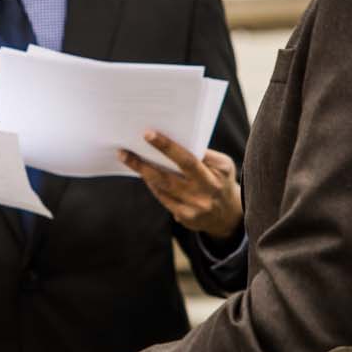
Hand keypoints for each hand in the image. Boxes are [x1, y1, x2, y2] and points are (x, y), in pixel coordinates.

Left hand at [119, 133, 241, 238]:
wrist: (228, 215)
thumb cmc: (220, 180)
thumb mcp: (222, 165)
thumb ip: (203, 155)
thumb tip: (173, 140)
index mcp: (217, 173)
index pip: (189, 158)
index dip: (167, 146)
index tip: (148, 134)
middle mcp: (206, 191)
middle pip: (170, 175)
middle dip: (144, 162)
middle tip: (124, 150)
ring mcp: (195, 207)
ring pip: (163, 187)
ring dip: (143, 171)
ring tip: (126, 156)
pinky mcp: (186, 218)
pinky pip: (163, 198)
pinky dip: (152, 185)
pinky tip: (142, 173)